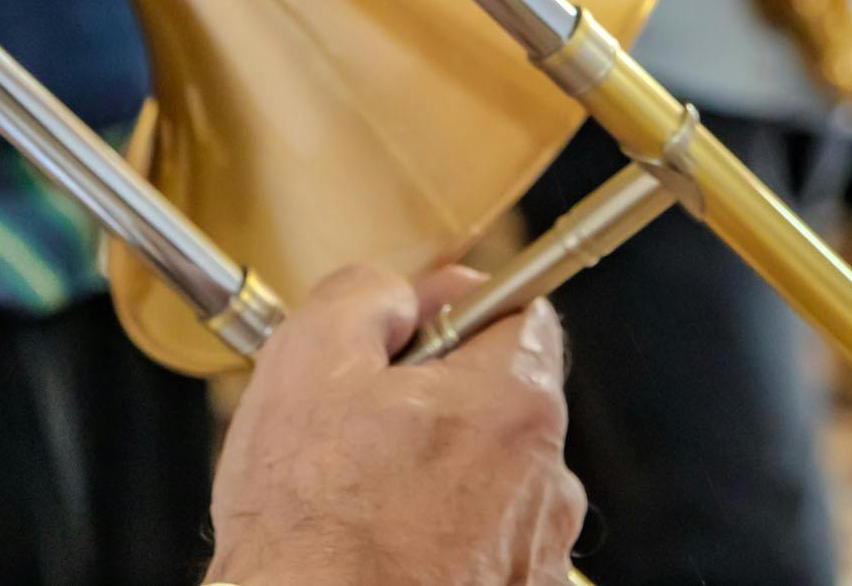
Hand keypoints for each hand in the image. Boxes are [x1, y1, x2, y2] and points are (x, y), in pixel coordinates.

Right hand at [205, 264, 579, 585]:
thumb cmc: (310, 531)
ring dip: (439, 477)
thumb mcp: (305, 362)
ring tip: (362, 502)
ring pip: (489, 481)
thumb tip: (393, 296)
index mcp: (513, 404)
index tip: (410, 327)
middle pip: (502, 401)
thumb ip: (363, 296)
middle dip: (438, 400)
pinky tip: (383, 549)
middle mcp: (546, 483)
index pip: (518, 312)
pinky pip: (483, 548)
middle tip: (362, 425)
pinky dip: (442, 542)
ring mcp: (536, 556)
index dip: (452, 307)